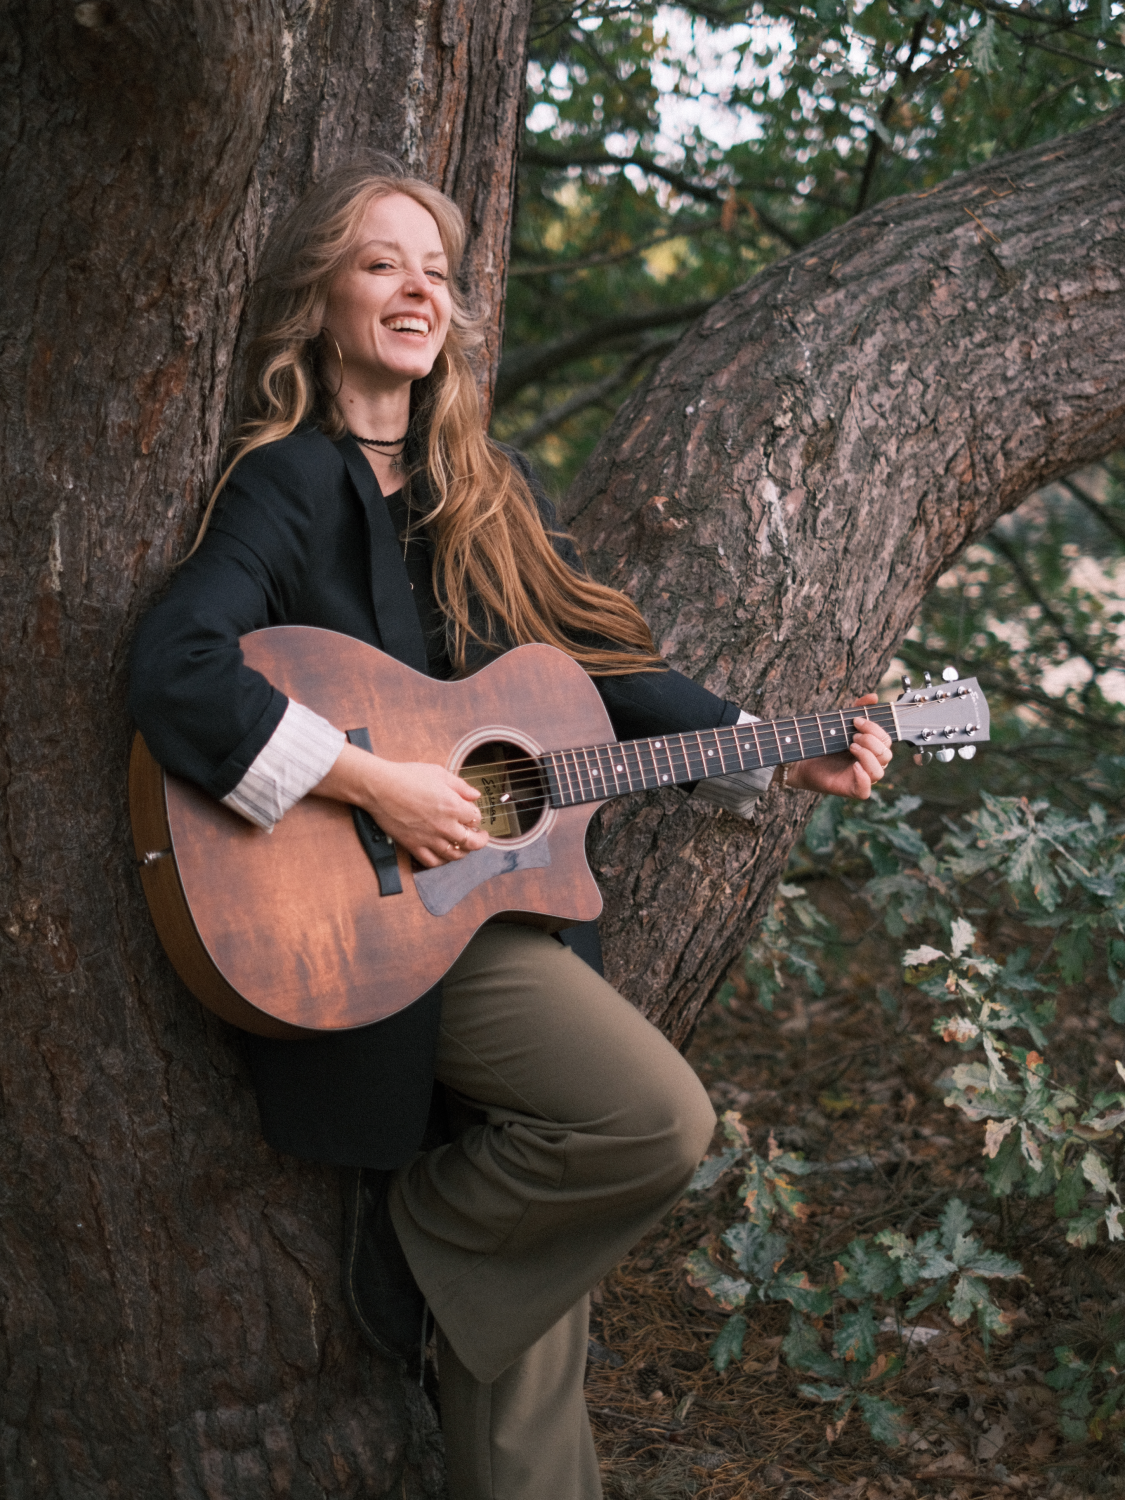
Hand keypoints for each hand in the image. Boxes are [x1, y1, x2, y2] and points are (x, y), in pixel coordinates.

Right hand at [311, 741, 488, 867]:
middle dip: (480, 840)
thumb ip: (460, 786)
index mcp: (453, 806)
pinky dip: (441, 860)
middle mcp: (444, 826)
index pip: (476, 818)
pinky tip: (443, 854)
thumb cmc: (407, 776)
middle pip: (471, 842)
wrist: (380, 787)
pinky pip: (432, 861)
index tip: (473, 813)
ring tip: (464, 846)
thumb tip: (475, 795)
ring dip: (463, 852)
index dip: (476, 815)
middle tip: (481, 836)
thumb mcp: (438, 773)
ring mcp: (429, 838)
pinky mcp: (414, 846)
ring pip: (454, 855)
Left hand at [785, 693, 892, 799]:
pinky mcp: (851, 790)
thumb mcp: (840, 723)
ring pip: (879, 771)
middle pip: (886, 754)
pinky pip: (866, 790)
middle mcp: (871, 764)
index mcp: (872, 749)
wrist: (801, 759)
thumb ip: (857, 709)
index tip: (856, 720)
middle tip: (853, 735)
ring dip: (868, 756)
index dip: (875, 729)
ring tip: (851, 746)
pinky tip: (854, 765)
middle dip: (871, 741)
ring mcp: (862, 778)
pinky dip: (863, 777)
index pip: (886, 740)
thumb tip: (874, 696)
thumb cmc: (823, 742)